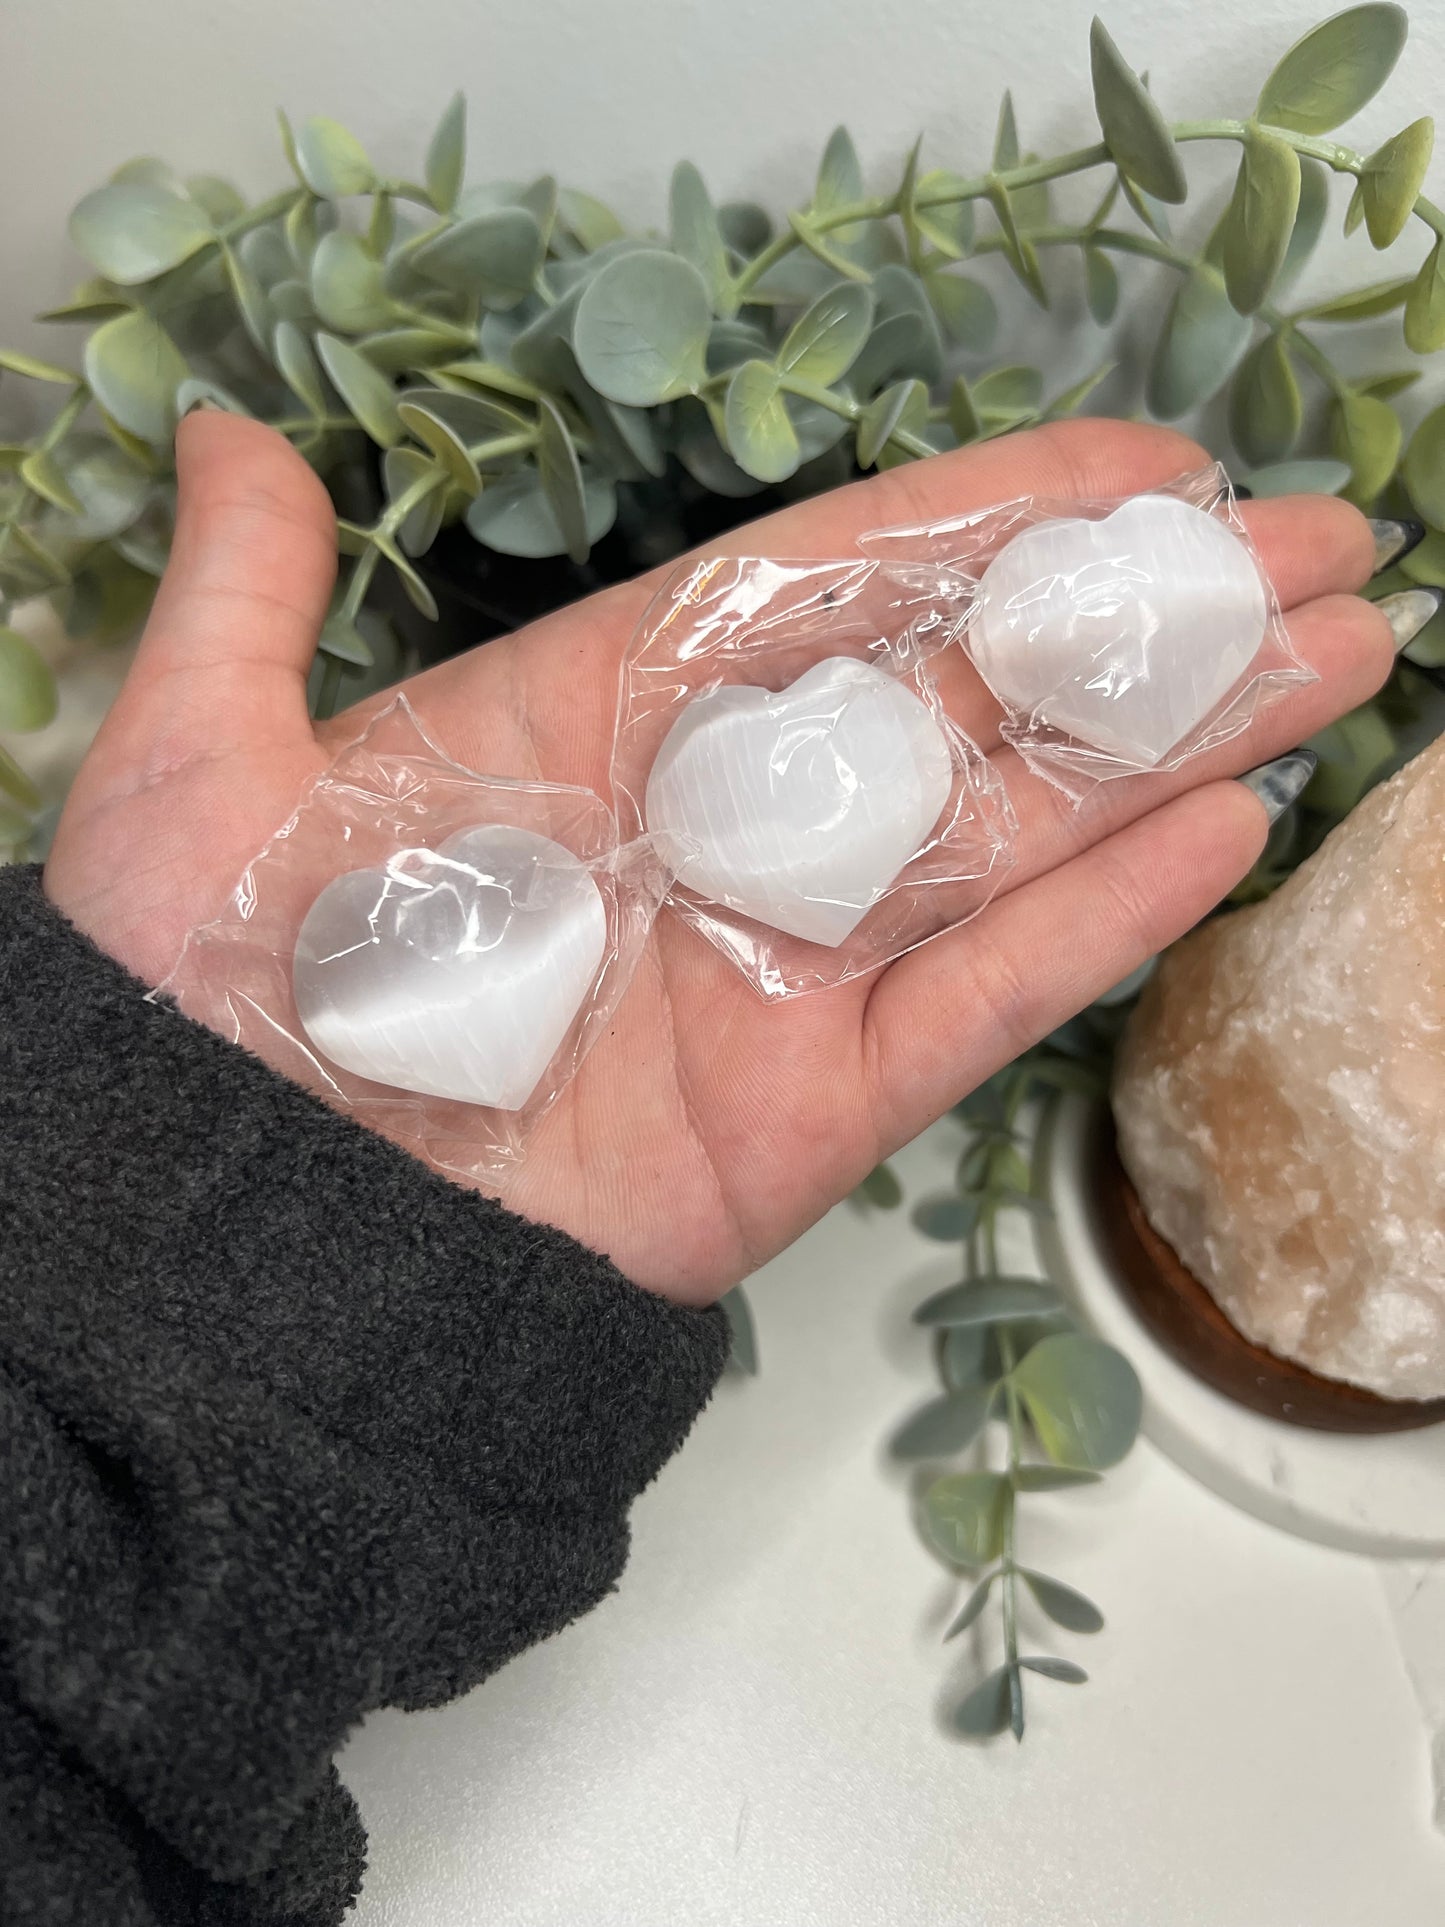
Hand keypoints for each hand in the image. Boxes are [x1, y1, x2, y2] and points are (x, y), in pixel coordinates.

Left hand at [46, 413, 1391, 1301]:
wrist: (243, 1247)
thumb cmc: (208, 1006)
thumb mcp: (194, 770)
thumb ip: (245, 596)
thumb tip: (233, 437)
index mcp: (603, 717)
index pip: (835, 585)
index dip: (994, 518)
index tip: (1140, 466)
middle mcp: (726, 824)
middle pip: (974, 697)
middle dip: (1146, 621)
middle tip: (1319, 545)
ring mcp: (787, 964)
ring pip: (1019, 830)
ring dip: (1175, 742)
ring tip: (1333, 654)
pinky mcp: (818, 1103)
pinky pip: (985, 998)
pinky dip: (1102, 921)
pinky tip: (1223, 826)